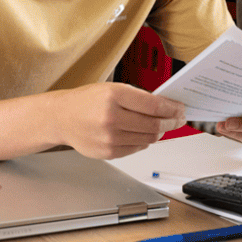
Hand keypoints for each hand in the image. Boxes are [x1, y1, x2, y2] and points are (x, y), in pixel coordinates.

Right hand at [52, 82, 186, 158]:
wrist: (61, 118)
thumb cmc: (86, 101)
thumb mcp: (112, 88)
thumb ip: (137, 97)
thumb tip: (165, 107)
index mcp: (113, 96)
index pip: (154, 105)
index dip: (172, 108)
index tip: (180, 108)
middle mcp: (111, 117)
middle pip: (154, 125)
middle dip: (171, 122)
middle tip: (178, 119)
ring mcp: (109, 138)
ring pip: (148, 139)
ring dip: (160, 133)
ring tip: (163, 126)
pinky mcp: (107, 152)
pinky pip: (136, 148)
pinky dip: (145, 142)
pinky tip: (144, 134)